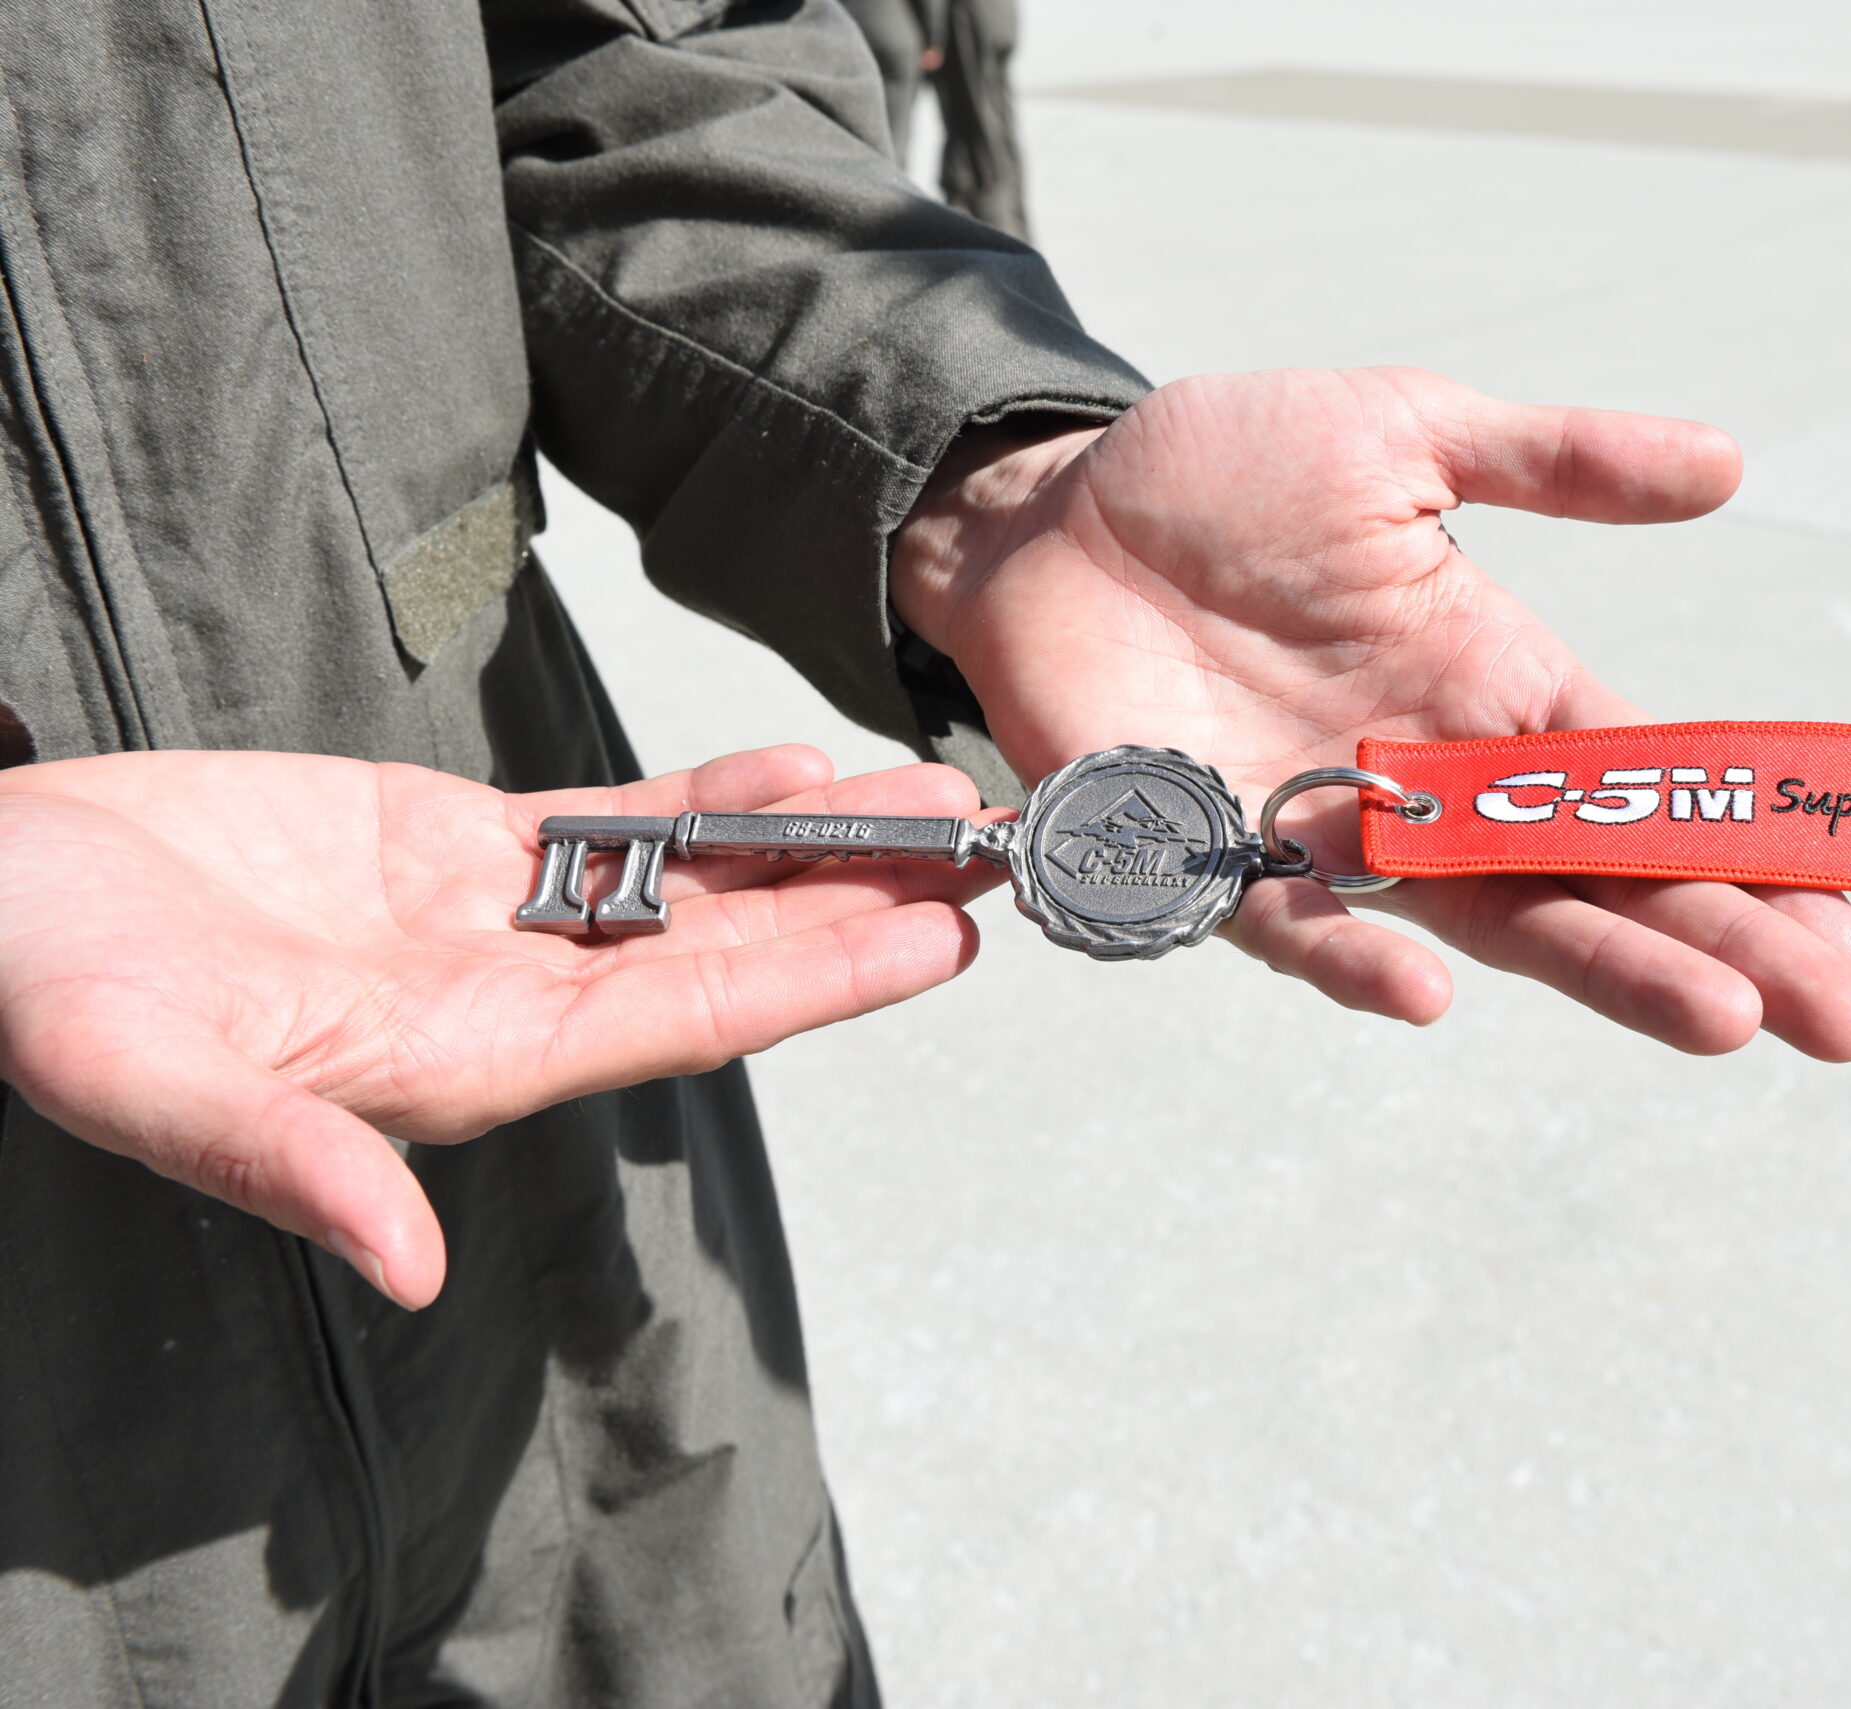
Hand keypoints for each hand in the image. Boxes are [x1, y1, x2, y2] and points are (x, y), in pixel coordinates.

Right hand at [0, 746, 998, 1306]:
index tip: (936, 941)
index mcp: (464, 1065)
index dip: (816, 980)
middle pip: (722, 953)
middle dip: (857, 905)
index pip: (683, 1022)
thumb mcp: (142, 1078)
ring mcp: (487, 923)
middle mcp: (506, 1002)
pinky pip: (611, 820)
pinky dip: (707, 796)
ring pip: (687, 881)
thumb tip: (402, 1269)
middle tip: (992, 857)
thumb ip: (278, 1164)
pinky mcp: (451, 849)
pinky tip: (797, 771)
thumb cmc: (46, 988)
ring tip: (933, 801)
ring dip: (809, 845)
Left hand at [892, 367, 1850, 1057]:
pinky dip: (1352, 957)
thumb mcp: (1407, 436)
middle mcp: (1433, 780)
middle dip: (1725, 943)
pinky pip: (1288, 923)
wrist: (1050, 508)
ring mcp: (1328, 830)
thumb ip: (1555, 462)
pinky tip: (1429, 991)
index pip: (1651, 780)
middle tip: (1844, 1019)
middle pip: (1602, 876)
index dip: (1750, 843)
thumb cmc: (1224, 474)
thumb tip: (1728, 464)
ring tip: (1718, 1019)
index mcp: (1494, 686)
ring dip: (1602, 970)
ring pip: (1489, 921)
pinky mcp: (1204, 854)